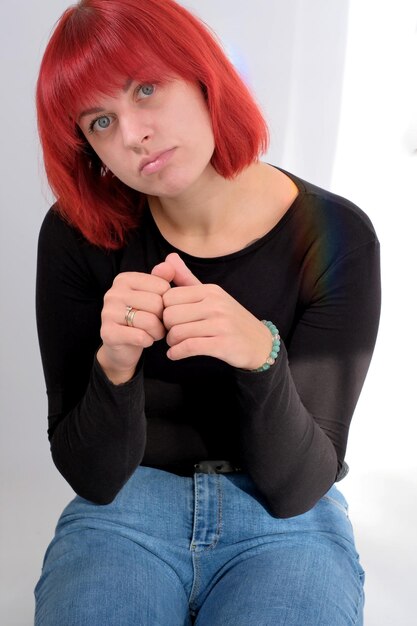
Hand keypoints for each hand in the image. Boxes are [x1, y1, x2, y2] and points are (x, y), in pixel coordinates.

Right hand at [97, 266, 173, 383]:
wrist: (123, 346)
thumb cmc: (142, 318)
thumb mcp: (154, 297)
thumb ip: (163, 279)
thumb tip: (171, 261)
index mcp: (124, 279)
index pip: (162, 286)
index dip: (168, 302)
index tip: (160, 309)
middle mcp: (113, 293)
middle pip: (156, 303)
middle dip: (164, 319)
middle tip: (159, 325)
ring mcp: (107, 312)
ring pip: (149, 321)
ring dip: (158, 332)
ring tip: (153, 333)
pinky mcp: (107, 333)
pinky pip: (140, 337)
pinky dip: (148, 341)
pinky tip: (144, 341)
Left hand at [160, 253, 271, 369]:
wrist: (261, 344)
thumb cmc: (231, 320)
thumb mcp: (212, 296)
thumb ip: (187, 279)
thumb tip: (168, 256)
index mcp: (211, 290)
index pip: (169, 297)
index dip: (164, 310)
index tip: (170, 319)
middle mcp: (216, 304)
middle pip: (170, 315)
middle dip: (166, 328)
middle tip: (172, 334)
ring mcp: (221, 324)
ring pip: (177, 332)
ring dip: (171, 342)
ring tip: (175, 344)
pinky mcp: (223, 344)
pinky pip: (189, 347)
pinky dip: (177, 353)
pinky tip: (175, 355)